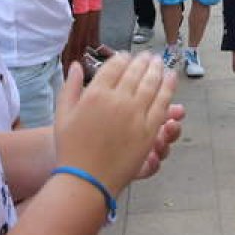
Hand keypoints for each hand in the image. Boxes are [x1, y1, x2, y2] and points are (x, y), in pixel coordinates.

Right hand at [53, 53, 176, 195]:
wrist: (86, 178)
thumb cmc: (71, 147)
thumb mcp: (63, 114)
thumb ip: (70, 86)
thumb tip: (76, 64)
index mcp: (95, 94)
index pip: (114, 67)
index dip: (122, 58)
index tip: (127, 56)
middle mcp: (117, 101)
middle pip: (136, 73)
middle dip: (143, 61)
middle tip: (149, 56)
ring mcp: (136, 115)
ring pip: (151, 84)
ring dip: (157, 70)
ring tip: (160, 62)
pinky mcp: (149, 130)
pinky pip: (162, 103)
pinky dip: (168, 88)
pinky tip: (171, 78)